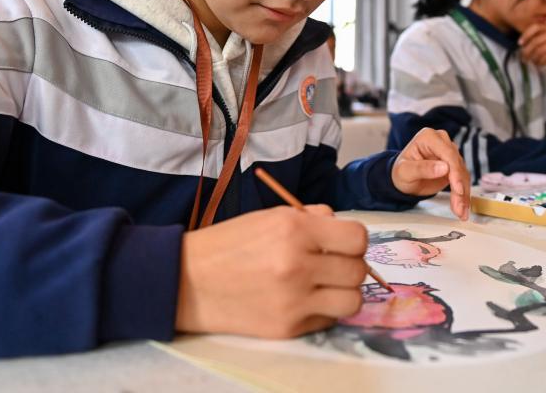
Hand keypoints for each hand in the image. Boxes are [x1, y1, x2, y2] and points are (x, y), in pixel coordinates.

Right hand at [176, 205, 367, 337]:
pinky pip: (328, 320)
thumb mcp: (272, 216)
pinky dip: (322, 311)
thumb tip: (343, 230)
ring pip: (352, 301)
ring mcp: (294, 300)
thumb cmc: (231, 243)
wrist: (188, 281)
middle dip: (349, 266)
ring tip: (324, 286)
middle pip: (357, 271)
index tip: (341, 243)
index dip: (353, 241)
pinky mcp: (287, 328)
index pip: (357, 238)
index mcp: (295, 229)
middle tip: (331, 265)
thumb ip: (313, 219)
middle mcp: (298, 265)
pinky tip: (302, 300)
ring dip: (343, 293)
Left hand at [391, 128, 470, 219]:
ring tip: (460, 212)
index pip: (448, 153)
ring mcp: (450, 154)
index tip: (458, 189)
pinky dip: (463, 196)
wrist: (403, 180)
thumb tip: (444, 167)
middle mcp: (442, 142)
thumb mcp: (405, 171)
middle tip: (459, 207)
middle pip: (457, 165)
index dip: (455, 172)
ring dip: (463, 195)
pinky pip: (462, 181)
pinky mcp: (455, 167)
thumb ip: (422, 168)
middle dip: (459, 188)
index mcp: (428, 137)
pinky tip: (462, 208)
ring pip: (463, 175)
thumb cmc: (401, 172)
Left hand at [519, 23, 545, 66]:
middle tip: (524, 58)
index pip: (536, 27)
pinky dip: (542, 61)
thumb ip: (539, 39)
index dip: (526, 35)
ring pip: (541, 50)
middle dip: (527, 51)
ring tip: (533, 62)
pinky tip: (540, 64)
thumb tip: (522, 45)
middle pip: (536, 40)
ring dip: (534, 58)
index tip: (520, 43)